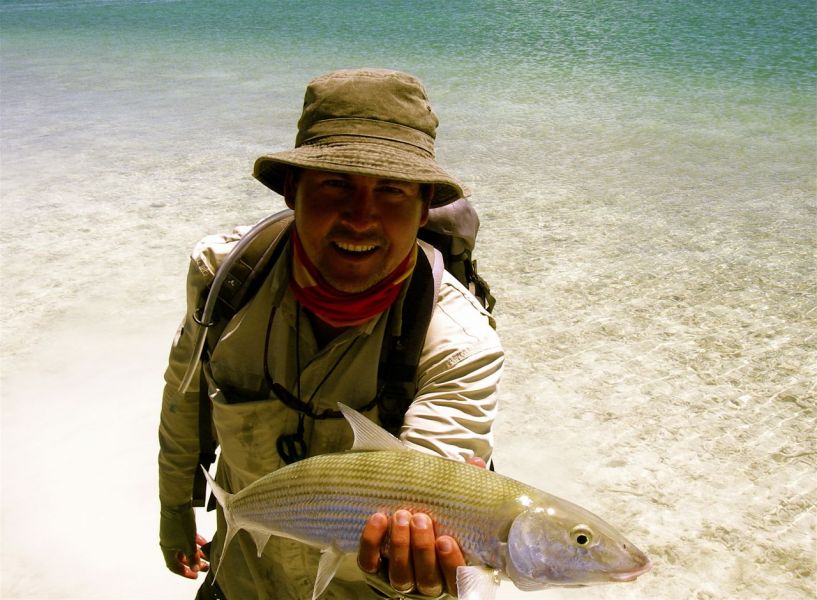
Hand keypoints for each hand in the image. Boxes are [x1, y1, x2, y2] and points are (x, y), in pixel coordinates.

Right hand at [159, 502, 209, 578]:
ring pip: (185, 547)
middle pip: (180, 557)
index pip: (174, 566)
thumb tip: (196, 568)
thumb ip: (193, 556)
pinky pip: (186, 538)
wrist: (177, 502)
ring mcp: (173, 534)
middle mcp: (168, 543)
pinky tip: (204, 542)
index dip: (185, 573)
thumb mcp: (188, 543)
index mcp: (167, 549)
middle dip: (193, 562)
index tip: (196, 575)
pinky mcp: (178, 525)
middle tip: (206, 565)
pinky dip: (195, 541)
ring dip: (196, 551)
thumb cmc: (180, 524)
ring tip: (207, 555)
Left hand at [358, 457, 486, 596]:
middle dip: (422, 548)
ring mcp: (402, 577)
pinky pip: (370, 563)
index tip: (446, 540)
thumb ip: (469, 488)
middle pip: (427, 578)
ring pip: (401, 574)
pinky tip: (378, 519)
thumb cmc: (440, 517)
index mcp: (452, 569)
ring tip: (401, 515)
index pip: (456, 579)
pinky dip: (372, 543)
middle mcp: (429, 581)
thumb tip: (475, 463)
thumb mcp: (457, 504)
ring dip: (400, 545)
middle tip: (420, 518)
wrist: (408, 519)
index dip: (451, 563)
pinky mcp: (375, 569)